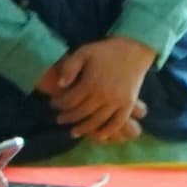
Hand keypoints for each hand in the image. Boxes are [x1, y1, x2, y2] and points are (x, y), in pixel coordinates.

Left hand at [36, 37, 154, 145]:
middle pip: (82, 113)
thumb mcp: (84, 52)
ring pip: (97, 121)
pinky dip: (108, 130)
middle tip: (59, 119)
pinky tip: (99, 135)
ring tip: (74, 131)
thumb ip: (70, 68)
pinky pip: (118, 122)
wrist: (134, 50)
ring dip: (84, 128)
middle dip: (68, 117)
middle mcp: (103, 96)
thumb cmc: (106, 51)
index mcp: (90, 83)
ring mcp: (117, 102)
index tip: (53, 104)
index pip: (70, 100)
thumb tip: (60, 85)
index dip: (59, 104)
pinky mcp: (128, 104)